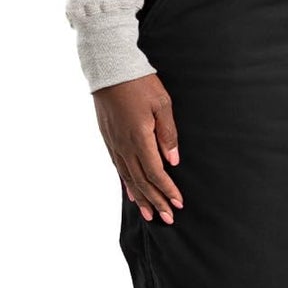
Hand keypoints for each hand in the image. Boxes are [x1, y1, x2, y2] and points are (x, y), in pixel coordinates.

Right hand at [93, 73, 183, 223]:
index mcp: (139, 138)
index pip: (155, 173)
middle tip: (168, 218)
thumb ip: (168, 134)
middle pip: (141, 182)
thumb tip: (173, 161)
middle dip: (156, 201)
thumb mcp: (162, 104)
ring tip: (150, 214)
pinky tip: (132, 194)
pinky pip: (118, 168)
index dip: (167, 190)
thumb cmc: (140, 83)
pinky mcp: (109, 139)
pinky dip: (127, 184)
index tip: (178, 203)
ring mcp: (114, 144)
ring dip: (141, 198)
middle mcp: (124, 146)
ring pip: (128, 178)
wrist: (110, 69)